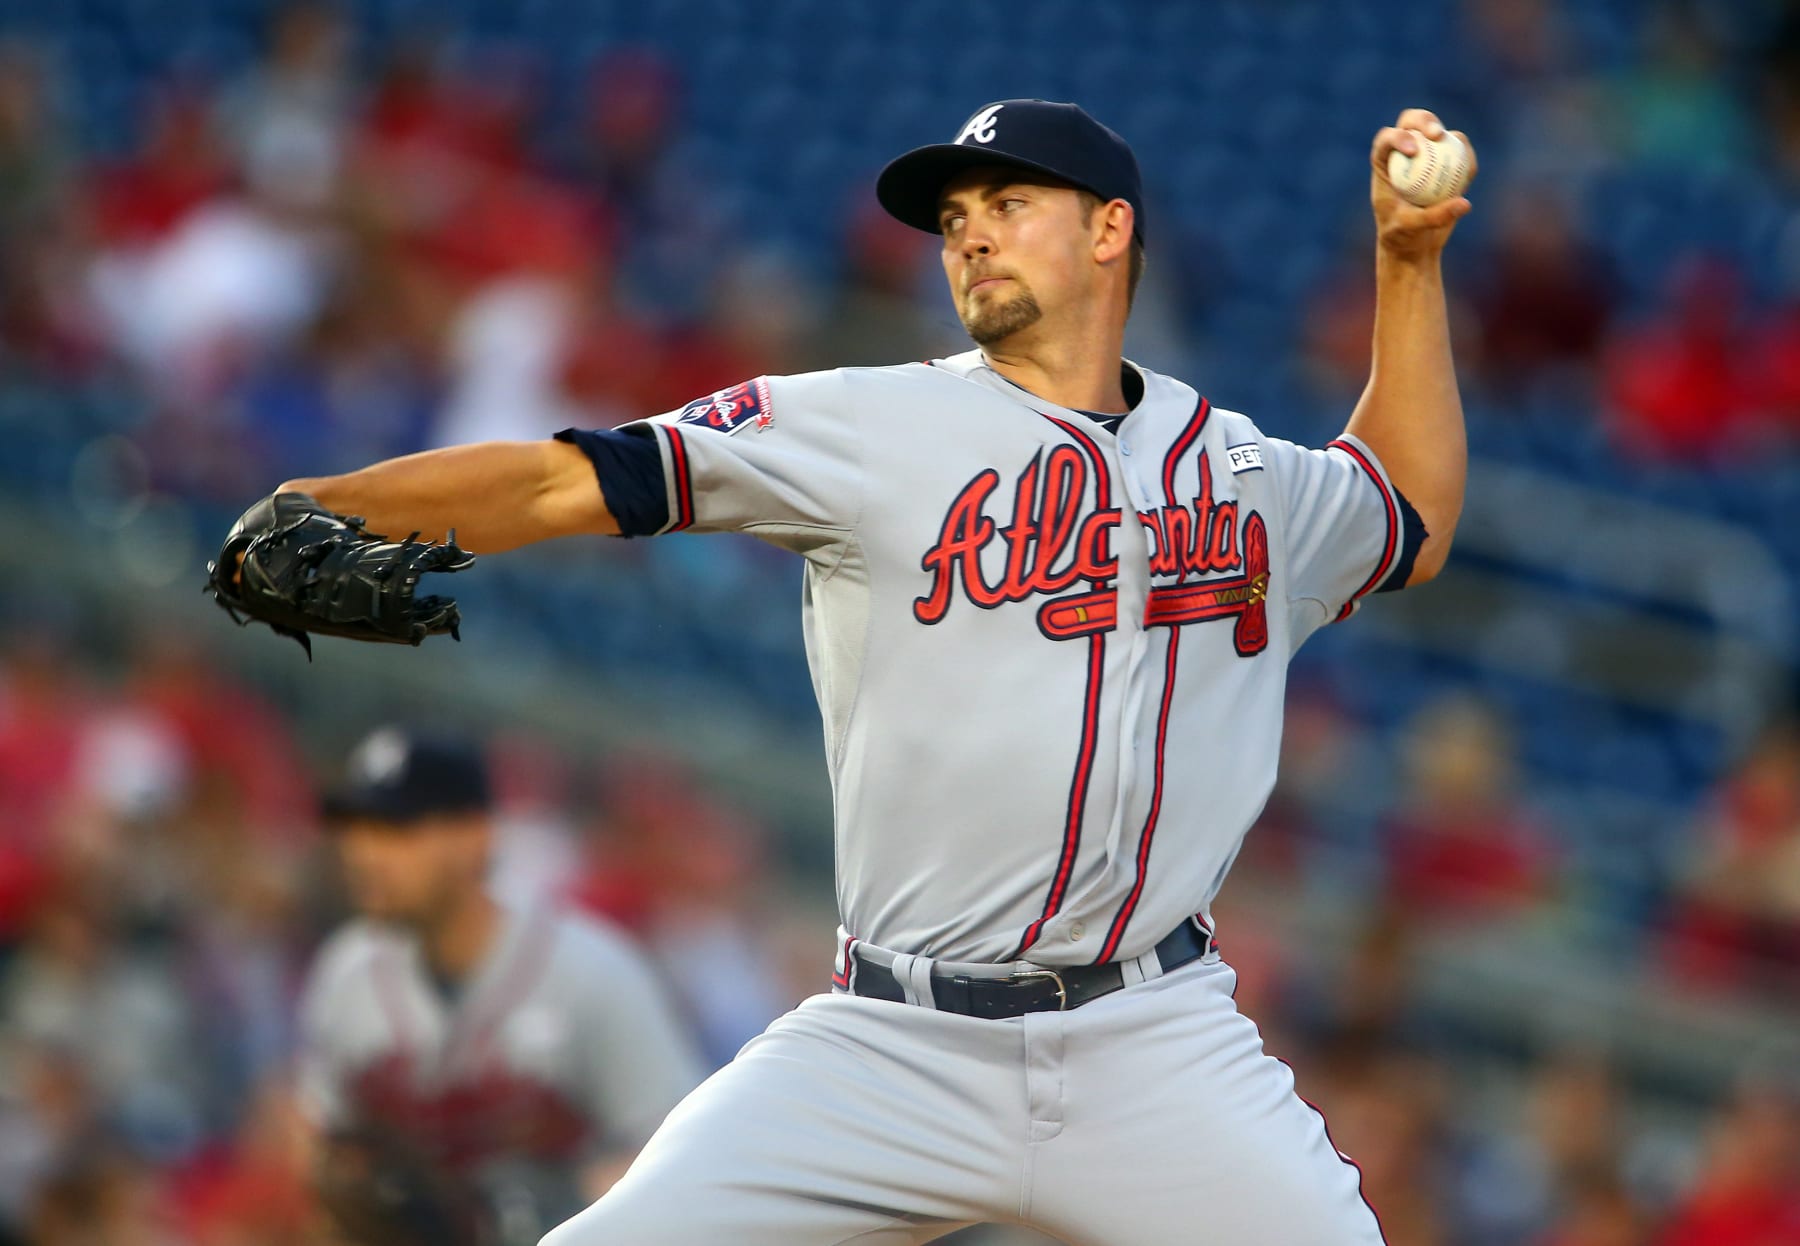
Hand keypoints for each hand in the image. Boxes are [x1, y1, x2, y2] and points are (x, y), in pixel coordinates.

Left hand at [1369, 108, 1476, 259]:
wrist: (1414, 244)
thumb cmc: (1402, 236)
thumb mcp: (1410, 228)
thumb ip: (1433, 217)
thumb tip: (1465, 204)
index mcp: (1383, 162)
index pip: (1387, 139)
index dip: (1398, 137)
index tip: (1413, 151)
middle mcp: (1403, 152)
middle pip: (1412, 122)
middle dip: (1425, 121)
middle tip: (1437, 135)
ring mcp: (1427, 154)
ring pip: (1441, 133)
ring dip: (1452, 138)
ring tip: (1461, 156)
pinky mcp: (1447, 162)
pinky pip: (1460, 154)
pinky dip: (1467, 160)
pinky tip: (1470, 173)